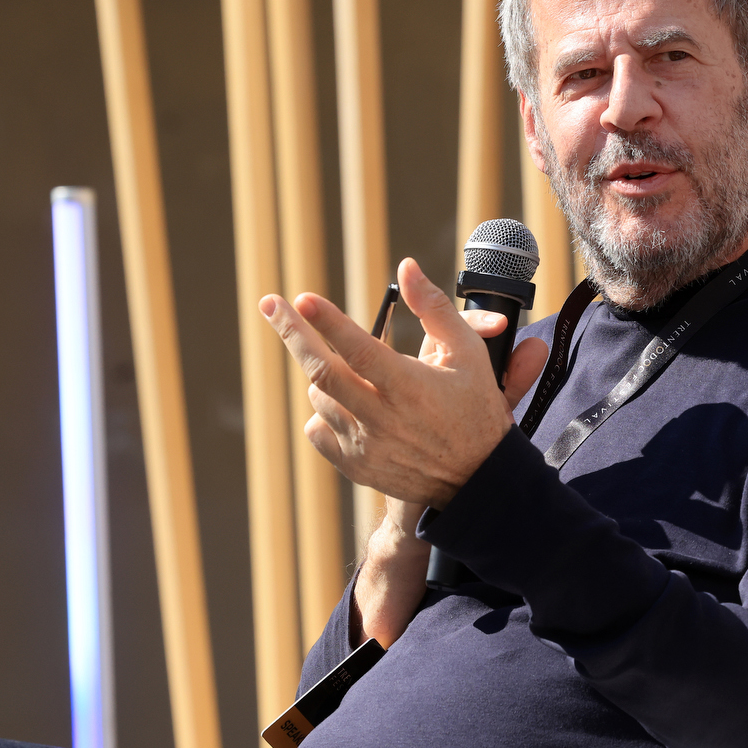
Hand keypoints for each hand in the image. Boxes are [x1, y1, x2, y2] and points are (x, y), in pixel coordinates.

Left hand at [261, 257, 548, 507]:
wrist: (477, 480)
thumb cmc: (476, 409)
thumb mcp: (468, 354)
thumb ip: (434, 309)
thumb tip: (406, 267)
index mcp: (412, 388)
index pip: (360, 350)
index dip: (329, 322)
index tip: (303, 298)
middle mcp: (384, 419)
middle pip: (323, 373)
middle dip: (293, 334)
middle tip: (271, 304)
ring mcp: (366, 445)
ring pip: (319, 398)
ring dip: (322, 375)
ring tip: (347, 370)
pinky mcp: (356, 466)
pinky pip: (317, 430)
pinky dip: (322, 412)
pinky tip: (346, 405)